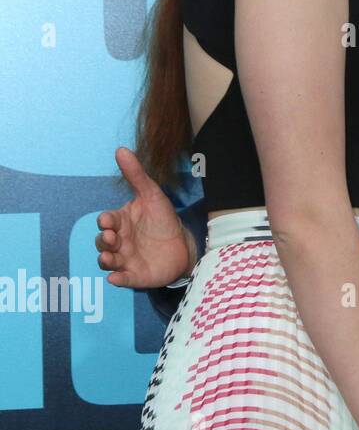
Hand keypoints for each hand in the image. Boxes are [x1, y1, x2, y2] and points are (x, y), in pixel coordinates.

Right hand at [96, 146, 194, 289]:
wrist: (185, 243)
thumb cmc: (164, 219)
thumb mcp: (152, 195)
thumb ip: (136, 175)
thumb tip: (121, 149)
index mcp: (120, 223)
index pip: (106, 221)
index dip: (105, 221)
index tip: (109, 221)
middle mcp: (119, 242)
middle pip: (103, 242)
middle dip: (103, 241)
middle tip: (111, 238)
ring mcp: (125, 259)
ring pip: (108, 261)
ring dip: (105, 260)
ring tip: (109, 257)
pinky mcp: (135, 275)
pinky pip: (122, 279)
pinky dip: (117, 280)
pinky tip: (116, 279)